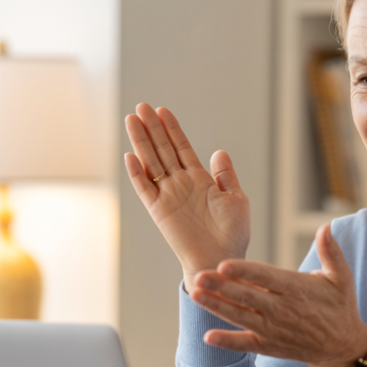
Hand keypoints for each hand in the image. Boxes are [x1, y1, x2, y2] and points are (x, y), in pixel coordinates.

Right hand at [124, 103, 250, 291]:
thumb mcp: (235, 199)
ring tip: (132, 120)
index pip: (181, 147)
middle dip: (152, 128)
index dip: (172, 129)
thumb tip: (218, 152)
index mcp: (199, 179)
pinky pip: (145, 189)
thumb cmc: (232, 234)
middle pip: (162, 149)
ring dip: (141, 142)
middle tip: (141, 106)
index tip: (162, 110)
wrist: (221, 260)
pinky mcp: (159, 212)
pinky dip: (137, 174)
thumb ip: (226, 175)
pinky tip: (131, 156)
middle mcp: (180, 184)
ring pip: (151, 163)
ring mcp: (168, 196)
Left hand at [190, 223, 366, 366]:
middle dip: (221, 286)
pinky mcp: (268, 345)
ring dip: (216, 306)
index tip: (224, 263)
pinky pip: (244, 344)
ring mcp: (273, 330)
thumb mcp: (341, 278)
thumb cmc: (340, 306)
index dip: (244, 271)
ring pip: (240, 317)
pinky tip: (207, 336)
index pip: (265, 277)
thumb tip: (325, 227)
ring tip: (194, 295)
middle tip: (198, 275)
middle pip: (246, 296)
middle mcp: (282, 310)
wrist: (341, 346)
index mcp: (296, 289)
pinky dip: (226, 341)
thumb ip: (331, 252)